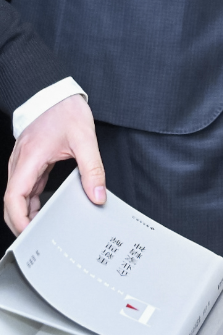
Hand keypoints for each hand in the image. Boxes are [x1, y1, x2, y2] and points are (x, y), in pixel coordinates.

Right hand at [5, 95, 104, 234]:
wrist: (55, 93)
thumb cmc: (65, 111)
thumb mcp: (85, 139)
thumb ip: (93, 168)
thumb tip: (98, 195)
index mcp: (28, 160)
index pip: (13, 198)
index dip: (18, 219)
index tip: (30, 234)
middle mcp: (20, 164)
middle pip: (12, 202)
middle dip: (22, 223)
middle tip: (39, 241)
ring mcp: (23, 164)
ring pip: (19, 196)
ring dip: (28, 214)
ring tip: (45, 231)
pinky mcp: (30, 163)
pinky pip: (27, 187)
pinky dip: (33, 201)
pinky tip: (46, 210)